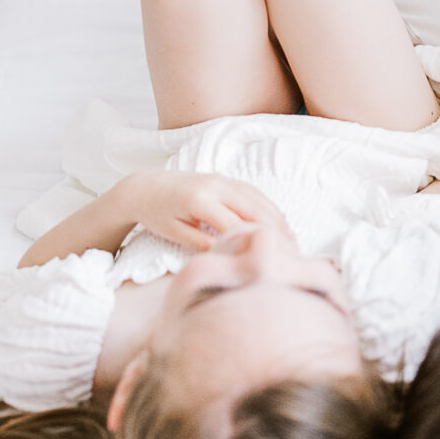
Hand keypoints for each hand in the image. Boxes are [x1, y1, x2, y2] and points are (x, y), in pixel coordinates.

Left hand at [118, 170, 290, 253]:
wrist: (147, 187)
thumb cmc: (158, 215)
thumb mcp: (174, 233)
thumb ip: (200, 243)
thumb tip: (228, 255)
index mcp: (200, 201)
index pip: (235, 225)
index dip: (254, 243)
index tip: (267, 260)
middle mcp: (216, 186)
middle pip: (254, 210)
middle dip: (273, 231)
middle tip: (291, 252)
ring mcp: (223, 179)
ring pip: (258, 199)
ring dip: (277, 219)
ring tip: (292, 240)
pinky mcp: (226, 178)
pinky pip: (254, 192)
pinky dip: (269, 207)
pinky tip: (280, 222)